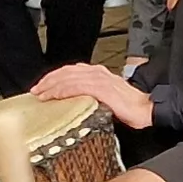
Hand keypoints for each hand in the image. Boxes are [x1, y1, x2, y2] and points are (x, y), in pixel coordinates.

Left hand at [31, 62, 154, 128]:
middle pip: (65, 72)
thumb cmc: (129, 107)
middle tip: (35, 91)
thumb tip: (72, 101)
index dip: (53, 78)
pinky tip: (54, 96)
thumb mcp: (104, 98)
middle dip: (48, 81)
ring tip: (41, 95)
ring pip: (68, 78)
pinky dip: (63, 91)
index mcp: (98, 73)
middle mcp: (97, 73)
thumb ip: (90, 95)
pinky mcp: (102, 89)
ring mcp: (99, 80)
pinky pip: (77, 87)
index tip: (41, 87)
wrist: (147, 110)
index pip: (70, 71)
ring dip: (51, 86)